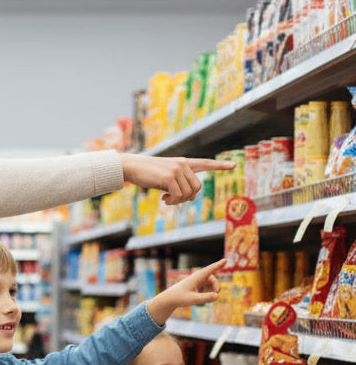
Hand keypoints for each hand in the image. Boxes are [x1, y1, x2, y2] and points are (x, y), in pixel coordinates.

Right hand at [120, 154, 235, 205]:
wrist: (132, 167)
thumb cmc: (147, 174)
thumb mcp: (165, 178)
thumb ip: (180, 184)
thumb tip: (191, 197)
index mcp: (183, 163)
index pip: (205, 163)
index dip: (220, 166)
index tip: (234, 165)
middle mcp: (183, 164)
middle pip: (197, 187)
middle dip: (187, 198)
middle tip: (173, 200)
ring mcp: (177, 170)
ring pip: (189, 193)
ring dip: (178, 201)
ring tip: (166, 200)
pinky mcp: (169, 177)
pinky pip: (178, 195)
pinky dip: (172, 201)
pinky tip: (163, 199)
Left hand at [146, 259, 225, 324]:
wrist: (170, 299)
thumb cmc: (180, 298)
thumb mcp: (193, 299)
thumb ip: (205, 298)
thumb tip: (217, 295)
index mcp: (197, 277)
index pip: (210, 270)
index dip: (218, 265)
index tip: (225, 260)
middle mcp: (197, 278)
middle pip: (212, 279)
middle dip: (216, 286)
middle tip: (216, 294)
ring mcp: (197, 281)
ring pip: (210, 283)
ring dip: (212, 290)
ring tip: (207, 298)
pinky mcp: (196, 286)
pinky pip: (206, 287)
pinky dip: (208, 292)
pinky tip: (203, 298)